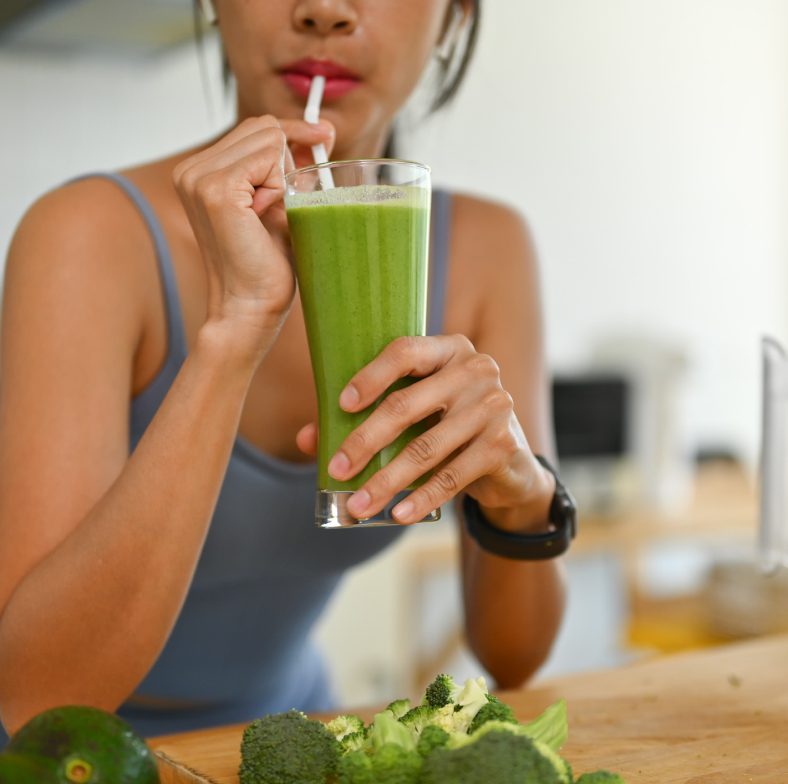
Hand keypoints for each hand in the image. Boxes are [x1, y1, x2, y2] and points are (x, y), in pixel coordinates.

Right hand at [173, 115, 333, 349]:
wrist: (251, 307)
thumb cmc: (266, 267)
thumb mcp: (278, 207)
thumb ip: (285, 171)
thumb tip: (319, 133)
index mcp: (200, 172)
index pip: (256, 128)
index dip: (293, 132)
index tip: (326, 135)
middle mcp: (191, 169)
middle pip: (263, 127)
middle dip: (287, 159)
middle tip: (284, 204)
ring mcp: (199, 177)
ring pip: (268, 138)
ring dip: (282, 176)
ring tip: (267, 216)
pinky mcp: (216, 189)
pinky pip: (268, 157)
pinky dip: (278, 185)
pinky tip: (265, 216)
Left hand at [298, 334, 552, 527]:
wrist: (508, 463)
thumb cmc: (446, 426)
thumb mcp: (412, 415)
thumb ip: (364, 418)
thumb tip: (307, 439)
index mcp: (448, 350)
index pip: (404, 352)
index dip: (370, 377)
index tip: (341, 405)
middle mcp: (475, 370)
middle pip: (406, 404)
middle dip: (364, 441)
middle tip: (337, 469)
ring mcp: (493, 406)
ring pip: (426, 447)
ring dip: (387, 480)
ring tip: (358, 505)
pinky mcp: (502, 444)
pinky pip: (452, 476)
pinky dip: (422, 498)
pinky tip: (398, 514)